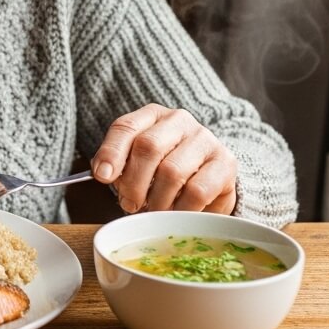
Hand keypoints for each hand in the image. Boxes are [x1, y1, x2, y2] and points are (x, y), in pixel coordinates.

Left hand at [90, 104, 237, 214]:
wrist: (209, 179)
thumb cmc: (164, 172)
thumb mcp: (137, 164)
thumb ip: (119, 166)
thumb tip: (104, 173)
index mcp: (152, 115)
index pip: (126, 127)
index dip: (111, 152)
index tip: (103, 176)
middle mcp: (179, 120)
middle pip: (148, 147)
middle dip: (133, 183)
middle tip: (130, 204)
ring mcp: (205, 139)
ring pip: (172, 172)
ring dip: (157, 200)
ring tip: (154, 211)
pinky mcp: (225, 163)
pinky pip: (197, 191)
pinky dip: (181, 209)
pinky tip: (176, 213)